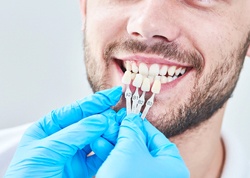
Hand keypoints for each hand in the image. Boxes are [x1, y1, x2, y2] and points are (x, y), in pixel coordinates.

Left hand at [4, 87, 121, 177]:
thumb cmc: (26, 177)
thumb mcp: (48, 150)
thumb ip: (75, 133)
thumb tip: (100, 120)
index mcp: (50, 127)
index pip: (76, 110)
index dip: (96, 101)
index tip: (113, 94)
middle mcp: (63, 137)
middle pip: (89, 122)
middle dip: (105, 118)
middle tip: (119, 115)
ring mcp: (74, 153)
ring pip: (97, 138)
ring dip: (108, 134)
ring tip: (119, 130)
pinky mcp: (82, 168)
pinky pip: (100, 156)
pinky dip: (108, 151)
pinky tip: (114, 146)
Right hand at [96, 113, 189, 177]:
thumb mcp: (130, 149)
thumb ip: (131, 130)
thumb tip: (130, 118)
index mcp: (172, 166)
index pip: (157, 137)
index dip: (141, 124)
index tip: (128, 116)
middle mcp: (162, 174)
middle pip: (142, 146)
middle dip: (123, 133)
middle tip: (112, 123)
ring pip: (129, 156)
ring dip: (114, 143)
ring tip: (101, 132)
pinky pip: (122, 166)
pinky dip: (111, 155)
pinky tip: (99, 145)